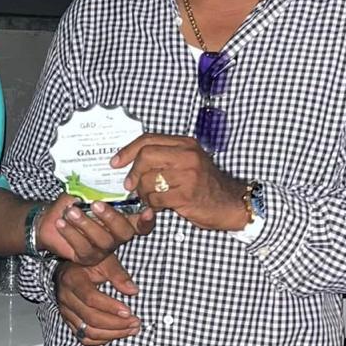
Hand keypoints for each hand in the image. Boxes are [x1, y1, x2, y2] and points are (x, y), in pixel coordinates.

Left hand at [36, 194, 155, 265]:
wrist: (49, 219)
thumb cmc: (71, 204)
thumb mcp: (83, 193)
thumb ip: (95, 191)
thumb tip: (100, 187)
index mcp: (121, 219)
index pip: (141, 224)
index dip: (146, 220)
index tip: (147, 211)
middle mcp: (115, 236)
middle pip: (124, 232)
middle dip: (112, 218)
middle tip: (96, 205)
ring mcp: (102, 248)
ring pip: (103, 240)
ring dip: (86, 224)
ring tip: (71, 212)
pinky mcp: (86, 257)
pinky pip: (83, 247)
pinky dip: (71, 233)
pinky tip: (61, 223)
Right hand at [55, 255, 140, 345]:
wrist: (71, 268)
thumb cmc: (89, 263)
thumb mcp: (104, 261)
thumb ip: (118, 274)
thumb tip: (133, 290)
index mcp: (72, 280)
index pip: (91, 298)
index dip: (110, 307)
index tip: (128, 311)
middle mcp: (65, 298)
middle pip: (90, 318)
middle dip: (116, 324)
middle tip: (135, 323)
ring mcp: (66, 312)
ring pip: (87, 331)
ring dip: (112, 334)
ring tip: (131, 330)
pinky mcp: (69, 321)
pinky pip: (83, 337)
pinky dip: (101, 340)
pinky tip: (116, 335)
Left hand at [112, 133, 247, 230]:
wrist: (230, 203)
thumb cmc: (205, 185)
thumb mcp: (187, 162)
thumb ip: (164, 157)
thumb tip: (131, 160)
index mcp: (185, 144)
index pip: (148, 140)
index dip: (127, 151)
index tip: (115, 162)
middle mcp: (187, 155)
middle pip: (145, 156)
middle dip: (132, 172)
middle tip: (129, 185)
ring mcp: (188, 175)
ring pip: (148, 180)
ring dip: (143, 193)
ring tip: (150, 198)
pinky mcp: (187, 195)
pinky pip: (156, 198)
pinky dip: (152, 204)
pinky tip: (159, 206)